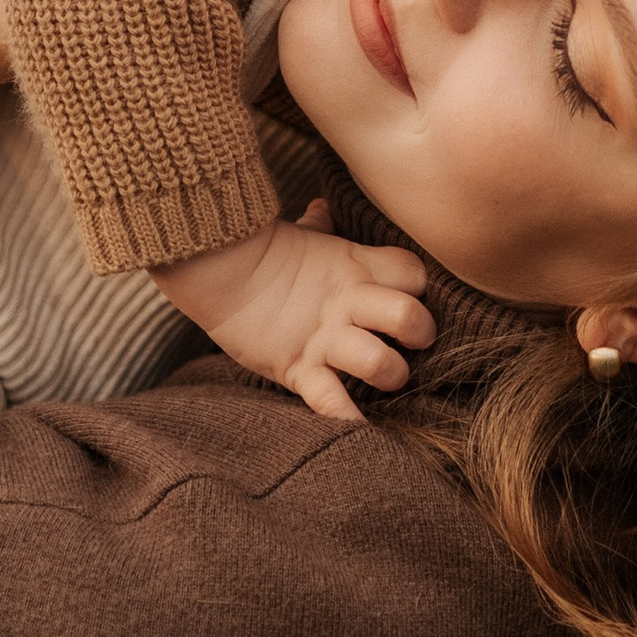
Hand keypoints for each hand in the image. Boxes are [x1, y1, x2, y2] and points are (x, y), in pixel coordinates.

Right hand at [156, 200, 434, 423]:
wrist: (215, 266)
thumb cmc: (261, 251)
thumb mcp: (299, 234)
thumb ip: (319, 225)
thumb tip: (323, 208)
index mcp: (355, 266)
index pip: (414, 273)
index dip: (419, 286)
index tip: (411, 294)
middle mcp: (349, 303)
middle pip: (410, 317)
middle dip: (421, 333)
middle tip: (414, 341)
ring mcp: (325, 338)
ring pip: (380, 363)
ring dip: (391, 374)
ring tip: (387, 375)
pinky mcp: (298, 368)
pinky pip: (331, 401)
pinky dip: (346, 418)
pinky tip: (359, 427)